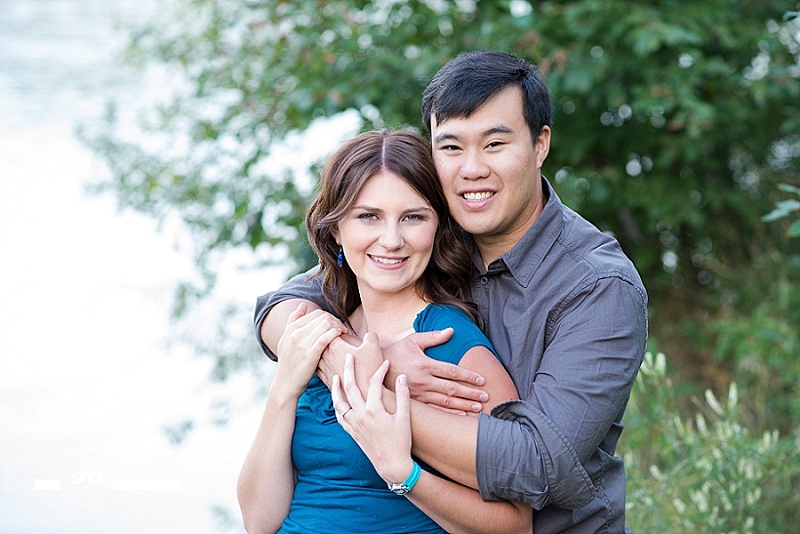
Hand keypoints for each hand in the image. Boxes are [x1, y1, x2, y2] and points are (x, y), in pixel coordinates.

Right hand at [273, 303, 342, 397]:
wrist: (285, 385)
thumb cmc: (289, 363)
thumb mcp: (285, 340)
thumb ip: (293, 321)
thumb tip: (302, 305)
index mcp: (292, 328)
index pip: (316, 313)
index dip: (330, 317)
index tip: (336, 325)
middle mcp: (296, 333)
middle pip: (323, 317)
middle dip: (336, 320)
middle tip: (342, 328)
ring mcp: (302, 342)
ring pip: (325, 324)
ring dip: (338, 326)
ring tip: (343, 332)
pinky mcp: (310, 353)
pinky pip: (326, 336)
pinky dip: (336, 333)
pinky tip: (340, 336)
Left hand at [318, 332, 383, 394]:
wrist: (366, 395)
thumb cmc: (370, 370)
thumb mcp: (374, 347)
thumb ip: (370, 335)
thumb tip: (367, 335)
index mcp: (335, 346)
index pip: (329, 330)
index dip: (336, 327)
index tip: (343, 329)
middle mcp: (326, 358)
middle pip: (321, 342)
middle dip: (327, 338)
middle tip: (337, 338)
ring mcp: (325, 370)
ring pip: (318, 355)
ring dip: (323, 351)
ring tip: (332, 350)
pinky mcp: (326, 381)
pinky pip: (319, 369)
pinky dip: (322, 364)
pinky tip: (329, 364)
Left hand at [332, 353, 414, 484]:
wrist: (391, 465)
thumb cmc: (401, 442)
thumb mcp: (405, 418)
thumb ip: (403, 395)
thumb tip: (402, 376)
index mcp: (373, 410)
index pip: (374, 383)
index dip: (380, 371)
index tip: (386, 363)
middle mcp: (360, 415)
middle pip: (350, 387)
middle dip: (349, 370)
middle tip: (348, 356)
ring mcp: (353, 424)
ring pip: (339, 402)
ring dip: (336, 387)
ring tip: (336, 376)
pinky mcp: (351, 432)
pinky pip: (339, 415)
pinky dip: (336, 405)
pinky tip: (337, 399)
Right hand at [383, 329, 488, 413]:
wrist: (372, 369)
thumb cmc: (395, 352)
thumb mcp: (413, 340)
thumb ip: (433, 337)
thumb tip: (452, 331)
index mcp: (424, 364)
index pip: (452, 371)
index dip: (468, 376)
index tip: (482, 380)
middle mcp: (423, 381)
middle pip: (452, 388)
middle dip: (471, 393)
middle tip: (486, 397)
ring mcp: (418, 394)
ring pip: (445, 401)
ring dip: (463, 405)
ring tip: (478, 408)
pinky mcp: (414, 402)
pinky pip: (434, 410)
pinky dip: (448, 414)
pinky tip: (460, 416)